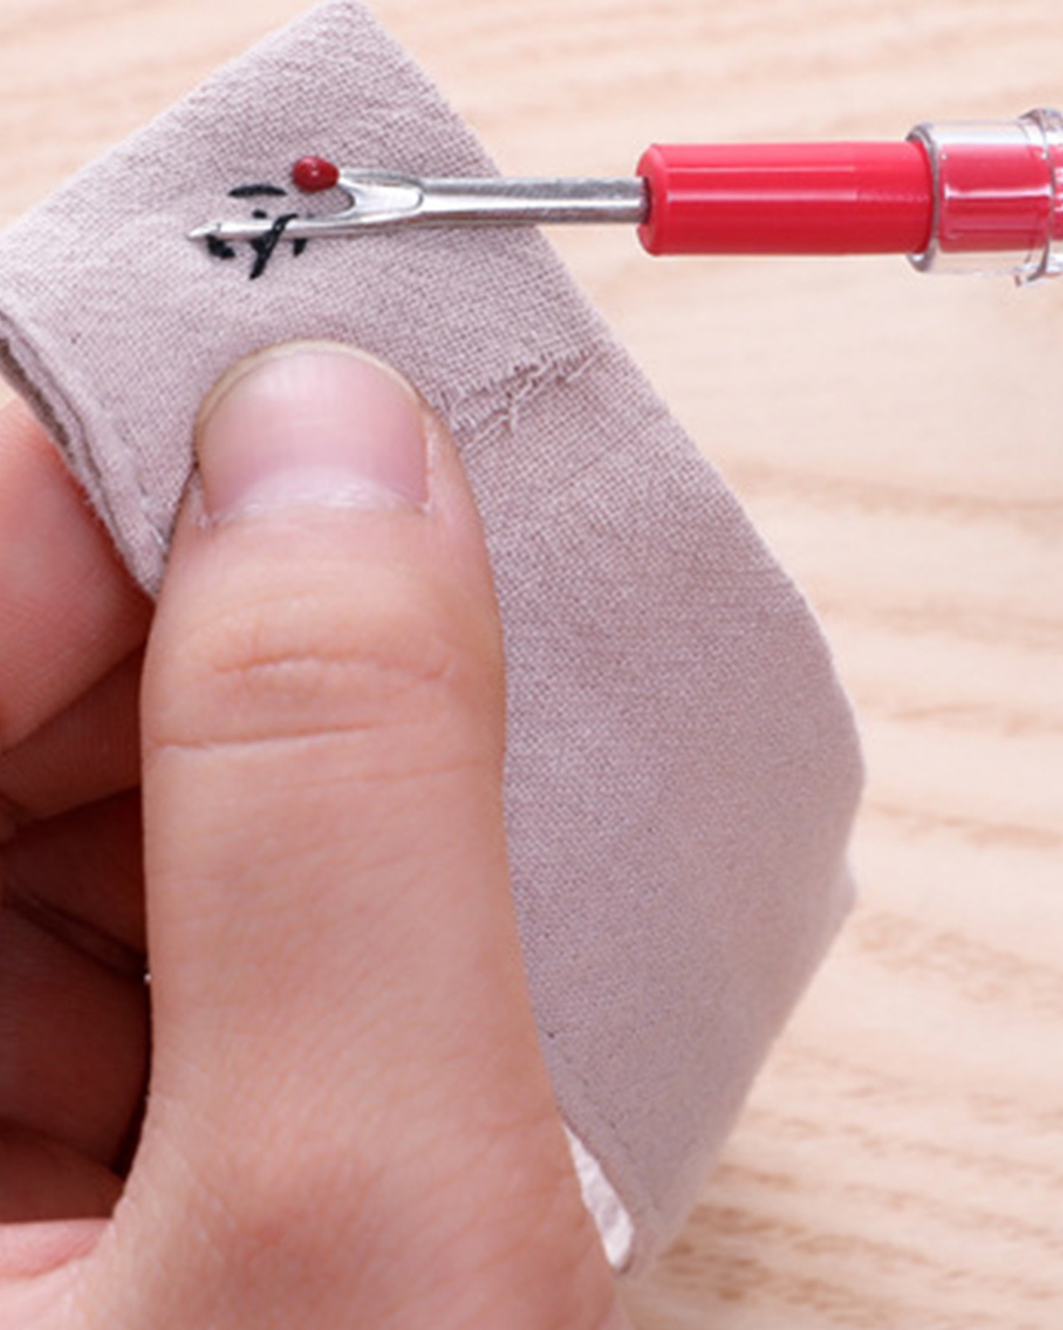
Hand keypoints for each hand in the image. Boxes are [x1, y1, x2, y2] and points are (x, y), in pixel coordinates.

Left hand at [0, 343, 624, 1328]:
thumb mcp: (355, 1224)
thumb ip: (339, 804)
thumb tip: (338, 438)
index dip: (99, 479)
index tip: (322, 407)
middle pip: (6, 685)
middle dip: (215, 618)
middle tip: (431, 569)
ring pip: (84, 785)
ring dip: (278, 738)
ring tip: (450, 746)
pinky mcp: (43, 1134)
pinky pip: (143, 900)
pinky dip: (293, 850)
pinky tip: (401, 877)